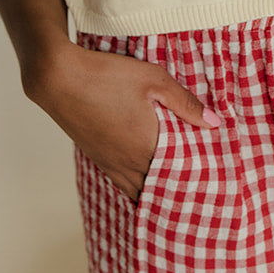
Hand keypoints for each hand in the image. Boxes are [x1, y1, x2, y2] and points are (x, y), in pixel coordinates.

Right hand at [26, 43, 218, 203]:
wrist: (58, 78)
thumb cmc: (108, 75)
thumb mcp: (154, 80)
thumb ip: (185, 103)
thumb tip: (215, 124)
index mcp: (147, 148)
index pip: (178, 181)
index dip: (195, 188)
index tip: (213, 191)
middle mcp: (128, 164)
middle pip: (159, 193)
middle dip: (178, 196)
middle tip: (199, 197)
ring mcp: (109, 163)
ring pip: (138, 191)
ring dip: (156, 194)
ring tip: (174, 194)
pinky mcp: (97, 157)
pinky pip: (122, 182)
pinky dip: (137, 186)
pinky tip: (144, 177)